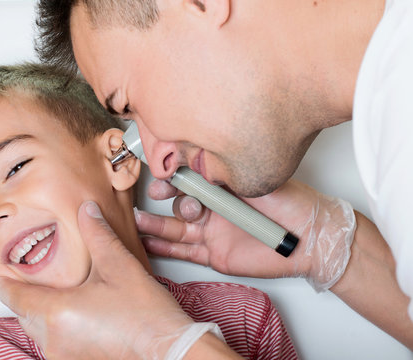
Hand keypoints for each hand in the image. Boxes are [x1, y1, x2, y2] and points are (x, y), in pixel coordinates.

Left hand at [0, 201, 195, 358]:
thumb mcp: (118, 264)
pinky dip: (54, 327)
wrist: (167, 349)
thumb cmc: (144, 314)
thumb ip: (97, 233)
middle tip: (28, 279)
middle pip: (24, 314)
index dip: (4, 284)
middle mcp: (53, 339)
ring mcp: (63, 355)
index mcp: (57, 312)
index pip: (15, 297)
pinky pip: (53, 342)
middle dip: (24, 296)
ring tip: (53, 295)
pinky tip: (73, 315)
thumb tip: (87, 210)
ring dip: (40, 312)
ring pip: (37, 330)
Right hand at [138, 179, 354, 288]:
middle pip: (179, 201)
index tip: (162, 175)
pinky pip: (184, 251)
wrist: (311, 239)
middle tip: (157, 194)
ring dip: (155, 225)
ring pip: (175, 228)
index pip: (190, 178)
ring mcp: (212, 231)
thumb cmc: (291, 204)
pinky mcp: (214, 254)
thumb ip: (225, 177)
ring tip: (136, 223)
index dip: (173, 177)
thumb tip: (197, 166)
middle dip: (165, 196)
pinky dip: (164, 249)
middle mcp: (214, 207)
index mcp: (223, 186)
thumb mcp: (255, 183)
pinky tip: (147, 244)